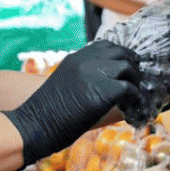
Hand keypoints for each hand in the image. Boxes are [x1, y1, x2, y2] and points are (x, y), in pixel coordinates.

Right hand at [2, 40, 139, 166]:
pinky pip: (130, 89)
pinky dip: (135, 99)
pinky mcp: (104, 90)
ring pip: (129, 68)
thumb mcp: (63, 85)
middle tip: (135, 82)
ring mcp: (95, 73)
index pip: (106, 46)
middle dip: (132, 66)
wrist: (34, 124)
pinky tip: (131, 108)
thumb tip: (102, 86)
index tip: (126, 69)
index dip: (120, 56)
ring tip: (133, 97)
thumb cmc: (45, 113)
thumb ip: (81, 78)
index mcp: (76, 58)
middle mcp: (86, 61)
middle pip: (121, 53)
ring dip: (134, 82)